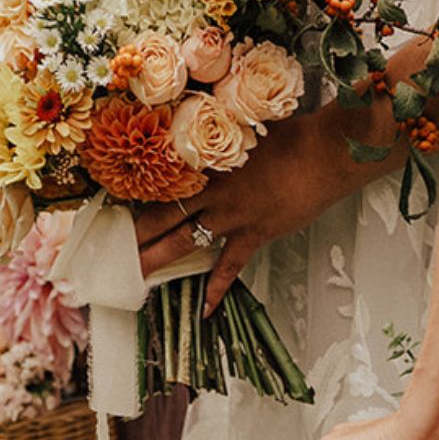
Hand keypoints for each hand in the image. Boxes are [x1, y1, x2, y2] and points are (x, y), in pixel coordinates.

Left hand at [131, 111, 366, 310]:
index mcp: (207, 166)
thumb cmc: (292, 137)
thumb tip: (199, 134)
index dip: (136, 198)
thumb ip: (219, 139)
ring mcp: (233, 219)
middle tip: (112, 252)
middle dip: (136, 236)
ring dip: (159, 260)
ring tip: (136, 276)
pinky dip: (216, 289)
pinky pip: (229, 268)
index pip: (161, 185)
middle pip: (163, 218)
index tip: (113, 209)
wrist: (326, 155)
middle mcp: (213, 195)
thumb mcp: (245, 129)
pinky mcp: (255, 236)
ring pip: (185, 243)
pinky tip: (203, 309)